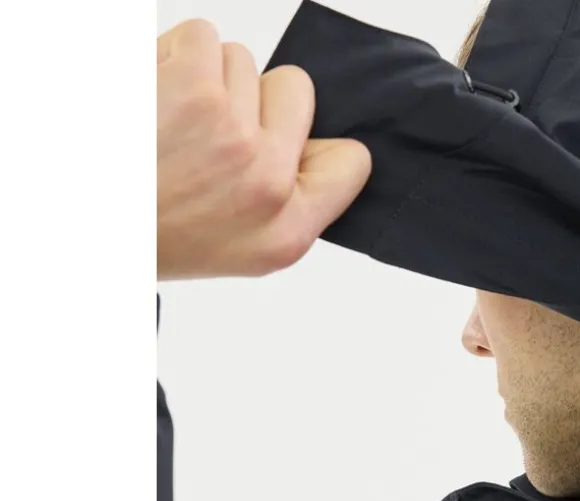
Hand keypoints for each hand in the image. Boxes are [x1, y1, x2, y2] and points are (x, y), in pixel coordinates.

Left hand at [157, 19, 370, 279]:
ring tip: (172, 118)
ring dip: (208, 77)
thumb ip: (293, 201)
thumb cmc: (158, 233)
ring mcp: (234, 133)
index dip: (314, 145)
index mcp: (290, 230)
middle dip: (256, 98)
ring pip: (243, 61)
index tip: (277, 151)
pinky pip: (204, 36)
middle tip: (210, 134)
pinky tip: (155, 94)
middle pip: (296, 90)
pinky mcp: (194, 88)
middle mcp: (268, 184)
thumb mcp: (246, 248)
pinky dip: (175, 53)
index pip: (351, 161)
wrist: (91, 223)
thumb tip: (309, 143)